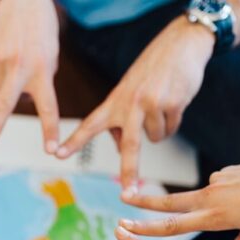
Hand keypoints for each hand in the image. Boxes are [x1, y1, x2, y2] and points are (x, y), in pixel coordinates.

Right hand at [0, 0, 59, 152]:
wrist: (23, 0)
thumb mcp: (51, 58)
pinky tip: (6, 61)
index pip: (48, 107)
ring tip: (16, 68)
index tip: (51, 151)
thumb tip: (18, 102)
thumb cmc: (42, 32)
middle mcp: (19, 68)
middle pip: (3, 105)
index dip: (49, 130)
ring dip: (4, 92)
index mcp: (41, 70)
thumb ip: (39, 82)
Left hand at [57, 17, 214, 189]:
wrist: (181, 44)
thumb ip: (121, 119)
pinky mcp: (172, 103)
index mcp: (114, 101)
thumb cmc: (151, 71)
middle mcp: (130, 103)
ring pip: (156, 138)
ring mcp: (151, 104)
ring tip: (160, 103)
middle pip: (129, 146)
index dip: (74, 141)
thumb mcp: (129, 91)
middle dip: (128, 173)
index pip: (90, 124)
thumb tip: (118, 147)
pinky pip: (171, 128)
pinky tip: (173, 101)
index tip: (57, 154)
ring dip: (160, 128)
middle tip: (127, 194)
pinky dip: (173, 120)